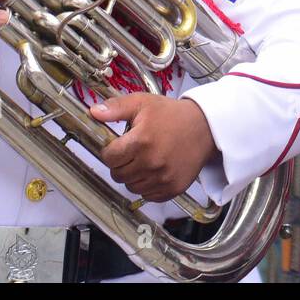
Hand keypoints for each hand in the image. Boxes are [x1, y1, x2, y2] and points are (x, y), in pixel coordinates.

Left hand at [93, 94, 217, 201]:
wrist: (205, 128)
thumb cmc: (172, 115)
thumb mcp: (143, 103)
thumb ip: (116, 108)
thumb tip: (94, 112)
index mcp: (141, 141)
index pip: (109, 157)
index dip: (110, 151)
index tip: (118, 146)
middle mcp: (151, 162)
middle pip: (118, 174)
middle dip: (120, 163)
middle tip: (132, 151)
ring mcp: (162, 178)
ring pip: (131, 187)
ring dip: (133, 176)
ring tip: (144, 160)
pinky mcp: (172, 189)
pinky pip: (148, 196)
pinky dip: (147, 186)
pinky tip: (154, 170)